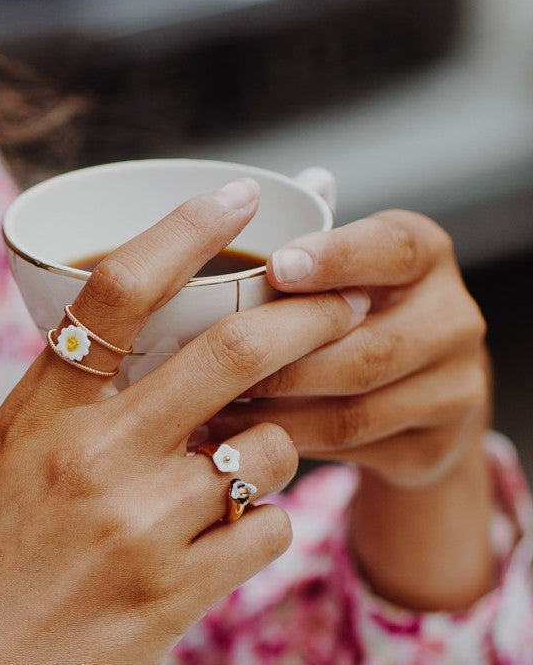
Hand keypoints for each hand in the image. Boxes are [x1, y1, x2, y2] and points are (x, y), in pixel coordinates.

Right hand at [0, 180, 368, 664]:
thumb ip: (67, 408)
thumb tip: (152, 356)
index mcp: (38, 416)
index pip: (118, 289)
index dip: (189, 229)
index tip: (239, 200)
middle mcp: (90, 458)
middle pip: (232, 351)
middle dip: (307, 322)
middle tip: (339, 312)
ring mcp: (136, 526)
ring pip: (269, 452)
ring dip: (279, 454)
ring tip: (247, 477)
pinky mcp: (172, 594)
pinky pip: (269, 533)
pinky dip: (267, 530)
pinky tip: (231, 546)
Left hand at [211, 210, 490, 489]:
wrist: (420, 405)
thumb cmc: (355, 322)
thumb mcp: (341, 274)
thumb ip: (300, 252)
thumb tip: (228, 213)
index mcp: (427, 255)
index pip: (391, 250)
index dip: (335, 260)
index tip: (275, 266)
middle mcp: (453, 318)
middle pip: (365, 351)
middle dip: (282, 363)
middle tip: (214, 368)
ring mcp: (453, 388)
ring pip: (352, 411)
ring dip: (274, 414)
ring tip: (212, 410)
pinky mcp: (432, 447)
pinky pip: (349, 451)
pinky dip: (288, 445)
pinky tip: (240, 440)